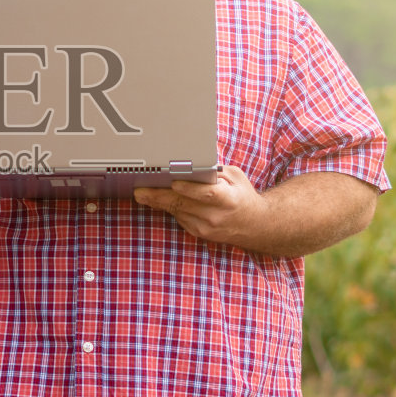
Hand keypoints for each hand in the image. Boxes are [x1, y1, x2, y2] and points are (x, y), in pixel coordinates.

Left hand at [133, 165, 266, 247]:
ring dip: (159, 201)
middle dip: (159, 196)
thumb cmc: (243, 196)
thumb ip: (214, 171)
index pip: (207, 194)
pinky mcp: (199, 234)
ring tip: (142, 192)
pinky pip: (179, 217)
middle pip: (184, 204)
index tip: (173, 182)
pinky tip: (157, 199)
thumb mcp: (235, 177)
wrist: (255, 226)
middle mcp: (216, 216)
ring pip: (177, 211)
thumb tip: (191, 163)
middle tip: (140, 190)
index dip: (189, 189)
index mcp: (229, 199)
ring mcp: (207, 228)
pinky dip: (169, 207)